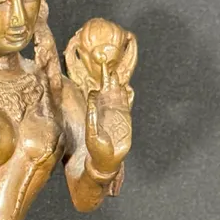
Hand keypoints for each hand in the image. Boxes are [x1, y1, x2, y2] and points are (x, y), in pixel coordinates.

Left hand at [85, 61, 131, 176]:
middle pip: (108, 87)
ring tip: (115, 70)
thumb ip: (93, 114)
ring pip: (117, 93)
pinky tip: (126, 87)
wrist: (107, 161)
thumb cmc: (96, 149)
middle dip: (108, 74)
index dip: (97, 77)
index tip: (98, 63)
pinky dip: (127, 95)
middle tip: (107, 58)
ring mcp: (116, 112)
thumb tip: (93, 94)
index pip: (97, 89)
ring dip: (117, 82)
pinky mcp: (125, 118)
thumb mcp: (92, 132)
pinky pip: (126, 103)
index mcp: (95, 109)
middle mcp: (105, 108)